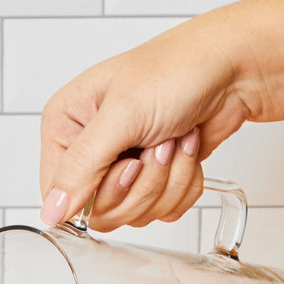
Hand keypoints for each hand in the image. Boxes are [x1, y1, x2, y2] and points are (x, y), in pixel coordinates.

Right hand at [38, 12, 253, 230]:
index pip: (60, 196)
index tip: (128, 164)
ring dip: (167, 181)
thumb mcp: (122, 115)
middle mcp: (88, 151)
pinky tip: (186, 149)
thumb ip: (81, 168)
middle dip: (142, 183)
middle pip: (101, 213)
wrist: (233, 68)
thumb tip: (50, 213)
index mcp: (65, 128)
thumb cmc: (177, 70)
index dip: (99, 193)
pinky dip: (183, 185)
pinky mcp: (151, 180)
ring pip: (135, 214)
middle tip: (157, 144)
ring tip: (174, 139)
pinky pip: (161, 212)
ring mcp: (121, 168)